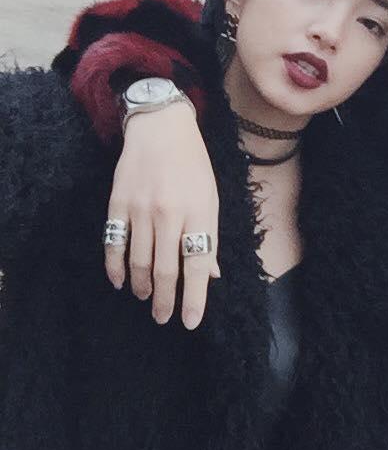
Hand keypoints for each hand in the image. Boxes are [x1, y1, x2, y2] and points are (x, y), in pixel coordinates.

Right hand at [106, 102, 219, 329]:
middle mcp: (170, 214)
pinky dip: (115, 268)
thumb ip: (209, 235)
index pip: (197, 265)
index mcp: (199, 212)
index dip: (194, 297)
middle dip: (166, 300)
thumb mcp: (210, 197)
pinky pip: (113, 244)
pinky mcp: (118, 204)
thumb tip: (210, 274)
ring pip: (138, 262)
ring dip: (142, 287)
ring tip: (147, 299)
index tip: (190, 321)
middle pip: (165, 269)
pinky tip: (119, 282)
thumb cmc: (193, 165)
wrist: (161, 128)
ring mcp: (141, 209)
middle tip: (164, 318)